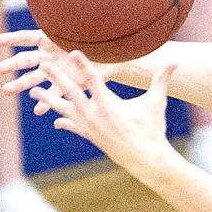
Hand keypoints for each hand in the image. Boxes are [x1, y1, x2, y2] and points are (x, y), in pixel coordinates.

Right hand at [0, 29, 111, 115]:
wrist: (110, 60)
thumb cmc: (95, 41)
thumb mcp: (84, 31)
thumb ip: (72, 24)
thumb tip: (68, 3)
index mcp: (49, 40)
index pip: (27, 37)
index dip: (12, 39)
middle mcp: (47, 56)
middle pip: (25, 60)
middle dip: (12, 64)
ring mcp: (54, 71)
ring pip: (33, 78)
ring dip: (20, 84)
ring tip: (6, 90)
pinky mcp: (64, 84)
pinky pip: (53, 93)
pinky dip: (46, 101)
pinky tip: (38, 110)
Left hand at [30, 51, 176, 172]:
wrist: (145, 158)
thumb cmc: (152, 129)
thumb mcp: (156, 102)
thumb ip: (162, 80)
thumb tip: (176, 62)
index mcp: (108, 104)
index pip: (92, 79)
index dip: (83, 64)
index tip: (72, 52)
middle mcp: (94, 114)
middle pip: (71, 92)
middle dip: (56, 77)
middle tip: (43, 64)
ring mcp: (90, 126)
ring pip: (65, 109)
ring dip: (49, 99)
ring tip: (35, 91)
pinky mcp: (91, 136)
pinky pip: (74, 127)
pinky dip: (65, 122)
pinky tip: (57, 121)